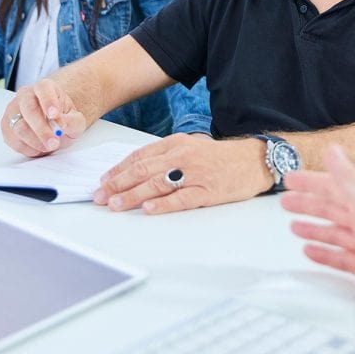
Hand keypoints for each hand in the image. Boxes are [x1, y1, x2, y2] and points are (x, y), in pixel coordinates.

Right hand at [1, 80, 88, 157]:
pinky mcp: (6, 127)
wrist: (53, 124)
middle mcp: (25, 95)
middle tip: (54, 142)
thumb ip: (73, 121)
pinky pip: (13, 140)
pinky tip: (39, 148)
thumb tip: (63, 124)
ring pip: (19, 128)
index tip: (55, 115)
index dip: (48, 101)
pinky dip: (28, 148)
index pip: (43, 88)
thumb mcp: (76, 120)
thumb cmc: (63, 119)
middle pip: (29, 109)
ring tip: (50, 146)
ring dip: (36, 142)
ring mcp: (12, 110)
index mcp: (44, 87)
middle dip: (42, 129)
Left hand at [93, 135, 272, 213]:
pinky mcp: (208, 191)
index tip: (103, 181)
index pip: (140, 157)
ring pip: (157, 184)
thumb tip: (135, 171)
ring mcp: (195, 174)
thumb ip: (165, 157)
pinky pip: (182, 198)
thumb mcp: (190, 148)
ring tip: (115, 204)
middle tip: (100, 196)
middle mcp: (183, 156)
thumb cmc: (219, 158)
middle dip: (118, 184)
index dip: (118, 170)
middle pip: (143, 170)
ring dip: (133, 195)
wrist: (253, 160)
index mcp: (176, 144)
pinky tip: (149, 209)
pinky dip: (164, 204)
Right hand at [281, 145, 354, 311]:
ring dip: (314, 229)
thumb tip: (332, 150)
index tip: (290, 178)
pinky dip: (326, 255)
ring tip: (295, 227)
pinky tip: (313, 253)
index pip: (332, 186)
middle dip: (308, 205)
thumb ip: (350, 176)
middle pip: (330, 209)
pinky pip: (342, 259)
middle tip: (286, 202)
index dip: (310, 182)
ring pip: (334, 233)